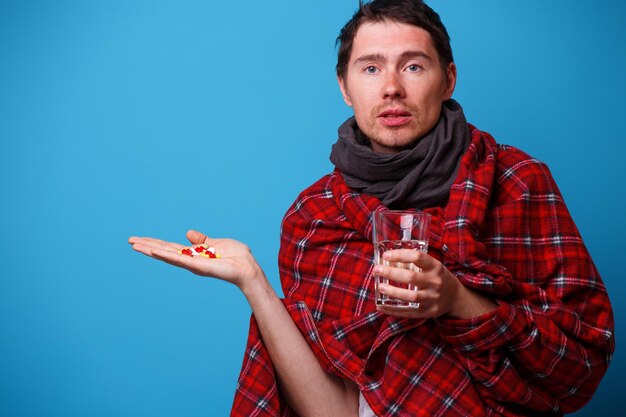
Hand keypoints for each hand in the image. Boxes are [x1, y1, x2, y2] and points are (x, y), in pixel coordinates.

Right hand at [128, 230, 264, 289]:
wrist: (247, 266)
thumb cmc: (235, 256)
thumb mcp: (215, 242)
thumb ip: (201, 239)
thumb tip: (187, 233)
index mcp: (193, 254)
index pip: (169, 247)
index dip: (154, 242)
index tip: (139, 239)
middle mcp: (190, 260)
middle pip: (163, 251)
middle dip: (146, 246)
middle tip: (129, 241)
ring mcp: (193, 264)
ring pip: (167, 256)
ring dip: (150, 250)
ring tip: (135, 245)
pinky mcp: (199, 266)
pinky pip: (180, 260)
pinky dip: (166, 255)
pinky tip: (154, 250)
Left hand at [375, 249, 496, 318]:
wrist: (455, 297)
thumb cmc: (437, 277)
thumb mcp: (432, 266)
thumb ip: (414, 263)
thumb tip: (386, 259)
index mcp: (436, 267)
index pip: (418, 257)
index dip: (400, 255)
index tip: (386, 255)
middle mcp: (435, 282)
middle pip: (411, 277)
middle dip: (391, 272)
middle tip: (377, 269)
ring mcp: (432, 298)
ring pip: (411, 296)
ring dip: (393, 292)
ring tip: (380, 287)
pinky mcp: (428, 312)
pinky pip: (408, 312)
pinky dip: (392, 310)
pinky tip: (380, 306)